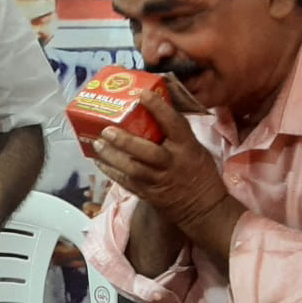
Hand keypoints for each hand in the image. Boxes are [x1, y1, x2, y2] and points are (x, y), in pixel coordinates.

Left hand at [90, 90, 227, 228]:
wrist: (203, 208)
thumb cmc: (199, 172)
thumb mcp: (195, 147)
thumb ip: (176, 131)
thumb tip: (157, 105)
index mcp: (186, 147)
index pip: (174, 124)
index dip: (159, 108)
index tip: (143, 94)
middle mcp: (172, 163)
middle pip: (148, 152)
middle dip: (125, 141)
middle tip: (107, 129)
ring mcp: (159, 180)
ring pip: (133, 169)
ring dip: (112, 156)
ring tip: (98, 144)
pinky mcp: (148, 193)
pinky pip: (126, 182)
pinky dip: (111, 171)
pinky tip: (99, 161)